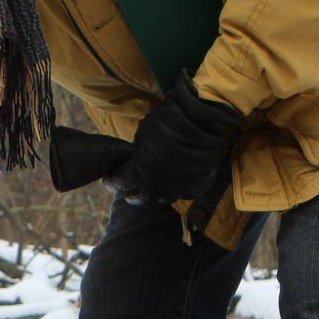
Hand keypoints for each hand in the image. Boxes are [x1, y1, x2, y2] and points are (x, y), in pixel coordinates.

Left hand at [114, 72, 244, 217]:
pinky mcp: (197, 188)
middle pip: (138, 198)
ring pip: (162, 197)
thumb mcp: (144, 132)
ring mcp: (178, 191)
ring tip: (156, 179)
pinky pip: (183, 191)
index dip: (113, 180)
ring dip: (156, 189)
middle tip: (131, 183)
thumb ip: (138, 150)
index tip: (111, 176)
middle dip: (132, 190)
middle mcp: (156, 189)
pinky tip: (179, 174)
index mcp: (138, 174)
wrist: (207, 121)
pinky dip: (178, 185)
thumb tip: (139, 155)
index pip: (118, 184)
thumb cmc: (170, 121)